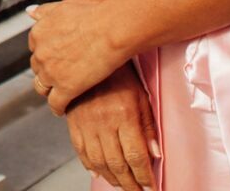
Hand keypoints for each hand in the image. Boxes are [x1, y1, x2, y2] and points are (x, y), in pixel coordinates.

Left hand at [27, 0, 126, 114]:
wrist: (110, 30)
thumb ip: (44, 11)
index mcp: (38, 33)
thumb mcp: (63, 7)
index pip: (35, 48)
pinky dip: (57, 108)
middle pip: (38, 68)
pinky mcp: (65, 89)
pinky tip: (62, 110)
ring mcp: (51, 72)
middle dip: (46, 71)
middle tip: (60, 75)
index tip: (55, 58)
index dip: (46, 54)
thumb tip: (29, 12)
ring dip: (49, 90)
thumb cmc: (93, 15)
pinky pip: (55, 104)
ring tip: (58, 94)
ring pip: (42, 87)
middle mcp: (40, 53)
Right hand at [63, 64, 157, 189]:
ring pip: (98, 162)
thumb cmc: (119, 73)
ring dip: (111, 178)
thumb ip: (148, 126)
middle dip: (130, 184)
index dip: (144, 176)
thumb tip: (156, 153)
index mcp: (124, 116)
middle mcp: (103, 123)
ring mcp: (86, 124)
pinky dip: (89, 165)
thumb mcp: (141, 96)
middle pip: (117, 164)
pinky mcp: (73, 122)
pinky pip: (80, 150)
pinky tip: (97, 173)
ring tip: (121, 185)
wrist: (89, 53)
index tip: (150, 186)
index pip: (136, 156)